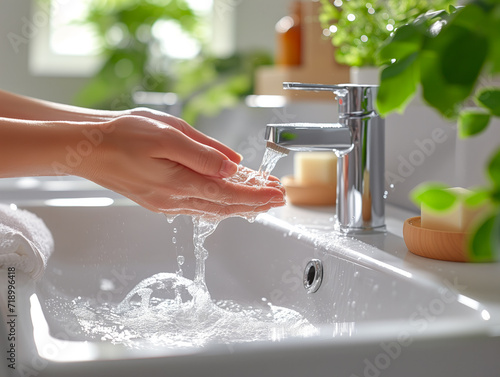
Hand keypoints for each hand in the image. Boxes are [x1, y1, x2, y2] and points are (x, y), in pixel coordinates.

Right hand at [77, 115, 284, 216]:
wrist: (87, 148)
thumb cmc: (122, 136)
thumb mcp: (167, 135)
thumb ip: (203, 154)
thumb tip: (232, 166)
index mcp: (178, 183)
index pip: (229, 194)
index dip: (256, 195)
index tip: (278, 193)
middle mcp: (174, 200)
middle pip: (224, 205)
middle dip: (254, 202)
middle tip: (277, 197)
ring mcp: (165, 203)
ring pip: (212, 207)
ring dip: (238, 203)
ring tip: (259, 196)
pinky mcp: (159, 200)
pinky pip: (197, 205)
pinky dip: (218, 202)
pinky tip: (226, 198)